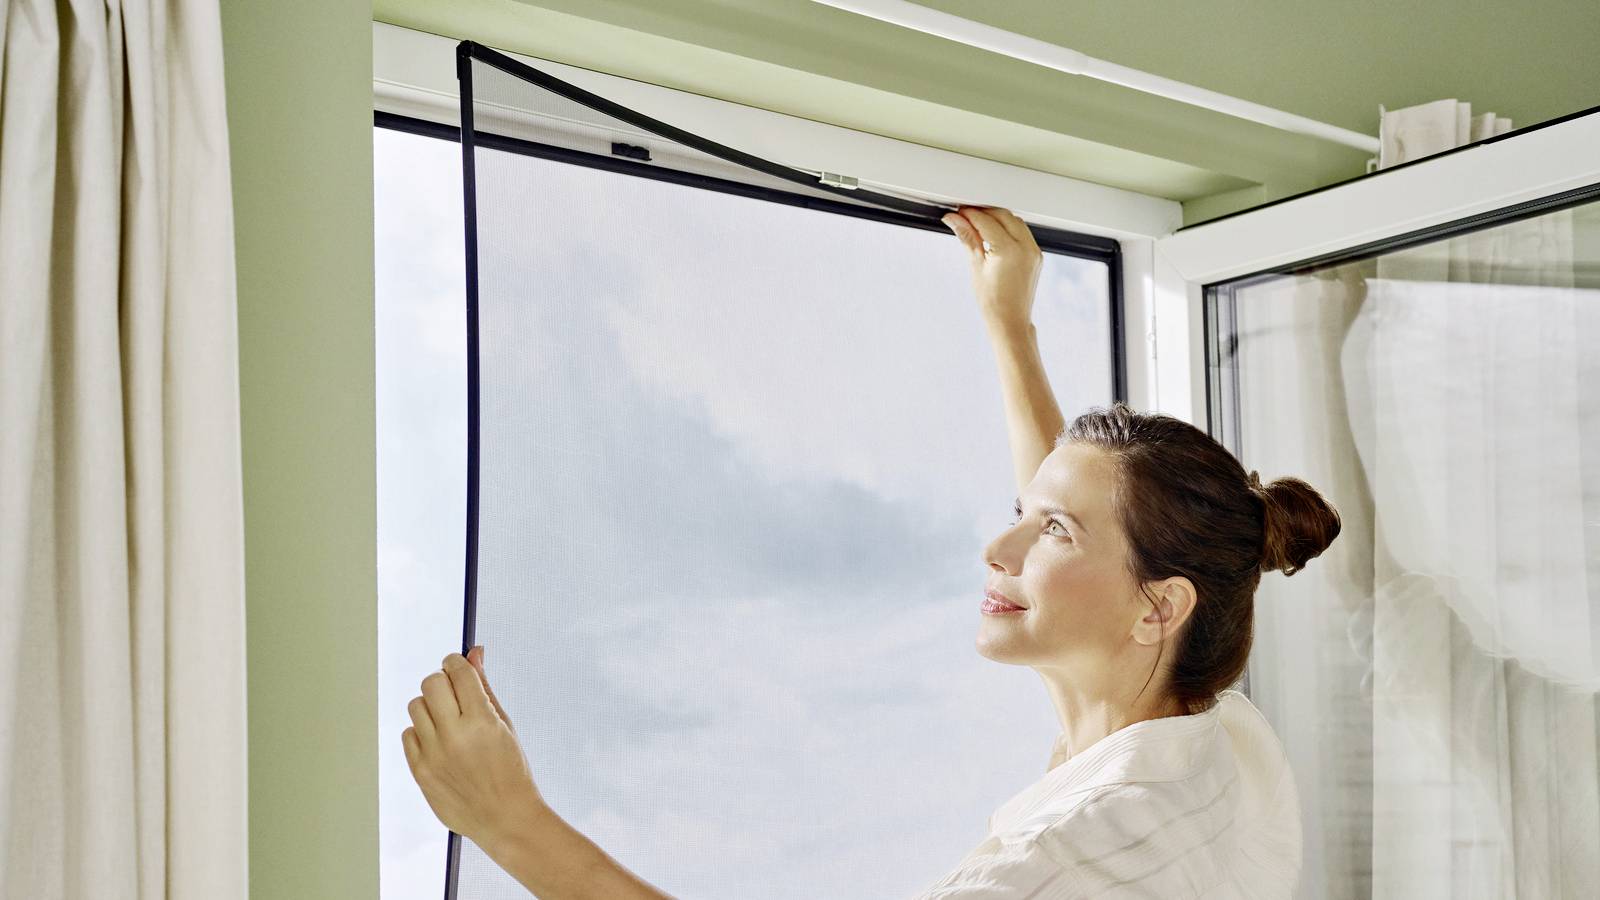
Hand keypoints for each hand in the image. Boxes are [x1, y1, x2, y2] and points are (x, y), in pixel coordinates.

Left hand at [403, 646, 543, 845]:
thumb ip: (485, 687)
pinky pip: (408, 734)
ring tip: (448, 722)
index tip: (459, 667)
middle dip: (442, 681)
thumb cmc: (511, 770)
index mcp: (482, 722)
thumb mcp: (504, 724)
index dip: (457, 663)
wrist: (504, 818)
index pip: (458, 672)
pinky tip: (440, 742)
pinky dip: (422, 732)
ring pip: (416, 706)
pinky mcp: (419, 772)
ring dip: (431, 707)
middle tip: (454, 694)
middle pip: (431, 683)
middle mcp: (455, 737)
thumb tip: (474, 653)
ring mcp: (434, 755)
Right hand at [940, 205, 1043, 332]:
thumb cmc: (993, 302)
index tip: (958, 214)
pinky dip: (1008, 228)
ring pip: (1015, 221)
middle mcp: (1026, 248)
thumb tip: (954, 221)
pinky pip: (1023, 232)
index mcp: (1009, 251)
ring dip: (997, 218)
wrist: (1010, 321)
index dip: (969, 215)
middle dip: (983, 212)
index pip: (986, 221)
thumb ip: (967, 238)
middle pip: (1003, 215)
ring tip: (978, 225)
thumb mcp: (976, 266)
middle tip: (965, 216)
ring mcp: (1034, 251)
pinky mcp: (1036, 255)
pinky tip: (994, 234)